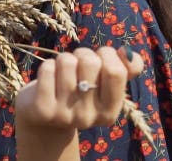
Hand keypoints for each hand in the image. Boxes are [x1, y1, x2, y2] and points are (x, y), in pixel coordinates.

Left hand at [14, 45, 142, 130]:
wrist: (44, 119)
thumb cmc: (80, 92)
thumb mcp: (105, 84)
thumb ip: (126, 69)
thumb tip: (128, 52)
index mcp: (110, 112)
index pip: (116, 71)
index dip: (108, 54)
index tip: (100, 57)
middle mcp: (88, 117)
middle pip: (91, 63)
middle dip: (83, 54)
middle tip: (78, 65)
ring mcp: (64, 115)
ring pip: (67, 61)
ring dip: (64, 59)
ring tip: (63, 72)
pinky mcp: (43, 109)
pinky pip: (47, 69)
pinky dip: (48, 66)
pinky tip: (48, 79)